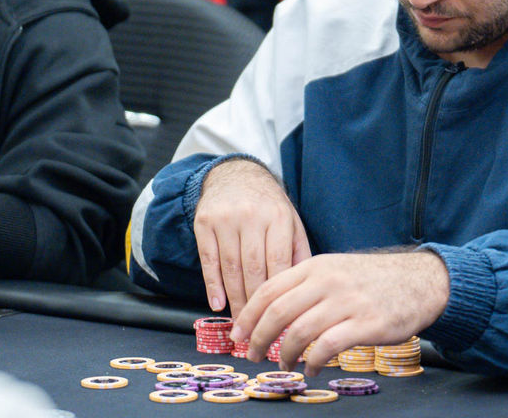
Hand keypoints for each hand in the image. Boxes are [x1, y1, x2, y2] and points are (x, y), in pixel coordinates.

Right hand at [193, 158, 309, 315]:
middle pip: (253, 269)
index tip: (281, 320)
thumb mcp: (290, 221)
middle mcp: (252, 217)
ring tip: (239, 325)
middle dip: (255, 304)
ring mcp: (226, 219)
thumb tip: (303, 292)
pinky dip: (212, 285)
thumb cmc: (269, 205)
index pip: (278, 264)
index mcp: (279, 218)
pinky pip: (208, 260)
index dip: (278, 295)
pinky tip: (217, 304)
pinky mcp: (204, 223)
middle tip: (257, 332)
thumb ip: (297, 253)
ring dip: (234, 300)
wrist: (237, 174)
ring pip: (230, 267)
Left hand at [231, 250, 449, 375]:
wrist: (421, 281)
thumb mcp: (336, 269)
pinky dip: (314, 362)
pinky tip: (313, 369)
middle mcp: (328, 281)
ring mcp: (348, 302)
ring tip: (283, 364)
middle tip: (251, 355)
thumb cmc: (374, 280)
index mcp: (316, 266)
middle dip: (258, 337)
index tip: (237, 334)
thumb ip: (306, 285)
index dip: (248, 314)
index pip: (269, 289)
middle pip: (278, 311)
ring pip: (300, 332)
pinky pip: (328, 347)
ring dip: (284, 354)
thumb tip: (271, 311)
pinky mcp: (366, 323)